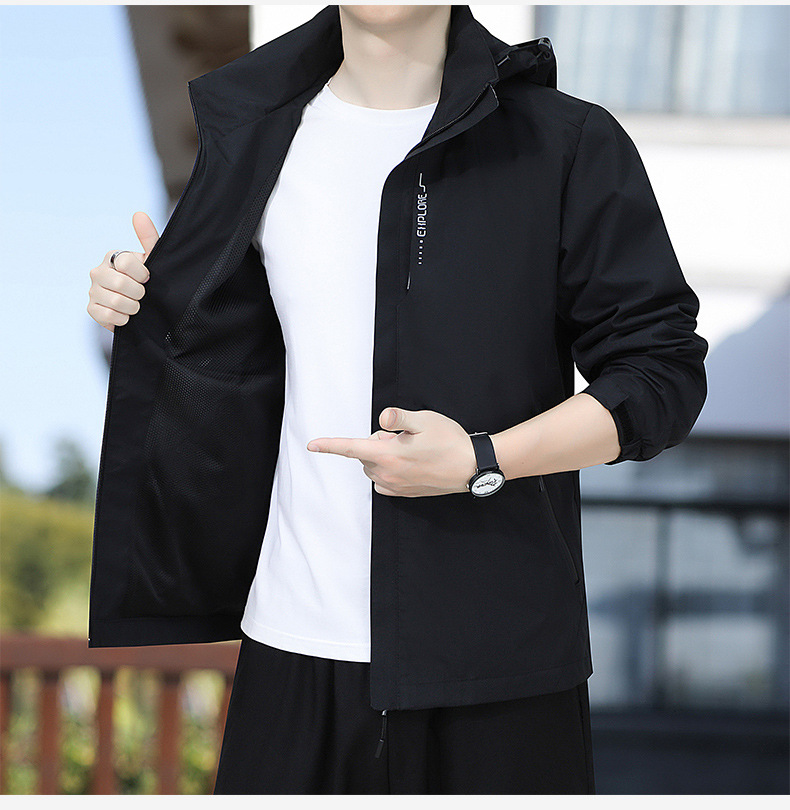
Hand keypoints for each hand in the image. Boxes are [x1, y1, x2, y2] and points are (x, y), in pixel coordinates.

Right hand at [87, 211, 158, 330]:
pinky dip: (123, 319)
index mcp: (113, 257)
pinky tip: (126, 315)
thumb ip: (149, 238)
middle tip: (142, 295)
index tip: (147, 279)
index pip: (126, 263)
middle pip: (122, 284)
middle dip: (139, 293)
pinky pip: (108, 316)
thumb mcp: (153, 260)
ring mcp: (92, 290)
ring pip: (117, 302)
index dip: (142, 275)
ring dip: (133, 308)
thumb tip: (139, 214)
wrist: (145, 307)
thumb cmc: (148, 280)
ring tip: (135, 305)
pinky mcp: (91, 309)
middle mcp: (98, 271)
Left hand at [307, 408, 478, 496]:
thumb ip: (399, 418)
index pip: (350, 448)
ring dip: (383, 455)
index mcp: (388, 455)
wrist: (472, 467)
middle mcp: (388, 474)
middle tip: (405, 435)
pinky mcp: (405, 492)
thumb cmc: (450, 441)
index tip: (311, 445)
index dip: (329, 445)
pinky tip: (409, 463)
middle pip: (365, 453)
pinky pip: (384, 480)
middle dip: (377, 441)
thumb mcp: (425, 420)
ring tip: (412, 448)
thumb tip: (382, 419)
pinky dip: (388, 469)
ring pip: (374, 466)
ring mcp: (396, 486)